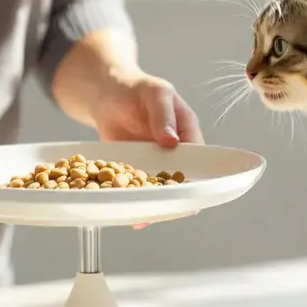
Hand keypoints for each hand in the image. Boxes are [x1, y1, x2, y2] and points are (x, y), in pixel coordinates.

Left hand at [90, 70, 203, 228]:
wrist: (108, 93)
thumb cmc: (138, 89)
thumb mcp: (155, 93)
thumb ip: (163, 115)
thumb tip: (172, 141)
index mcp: (187, 132)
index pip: (198, 157)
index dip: (198, 175)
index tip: (193, 192)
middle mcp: (174, 152)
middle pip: (181, 179)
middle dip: (177, 196)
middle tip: (171, 211)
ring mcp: (154, 162)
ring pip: (159, 188)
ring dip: (155, 203)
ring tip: (146, 218)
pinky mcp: (134, 169)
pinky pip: (138, 187)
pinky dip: (135, 200)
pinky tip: (130, 215)